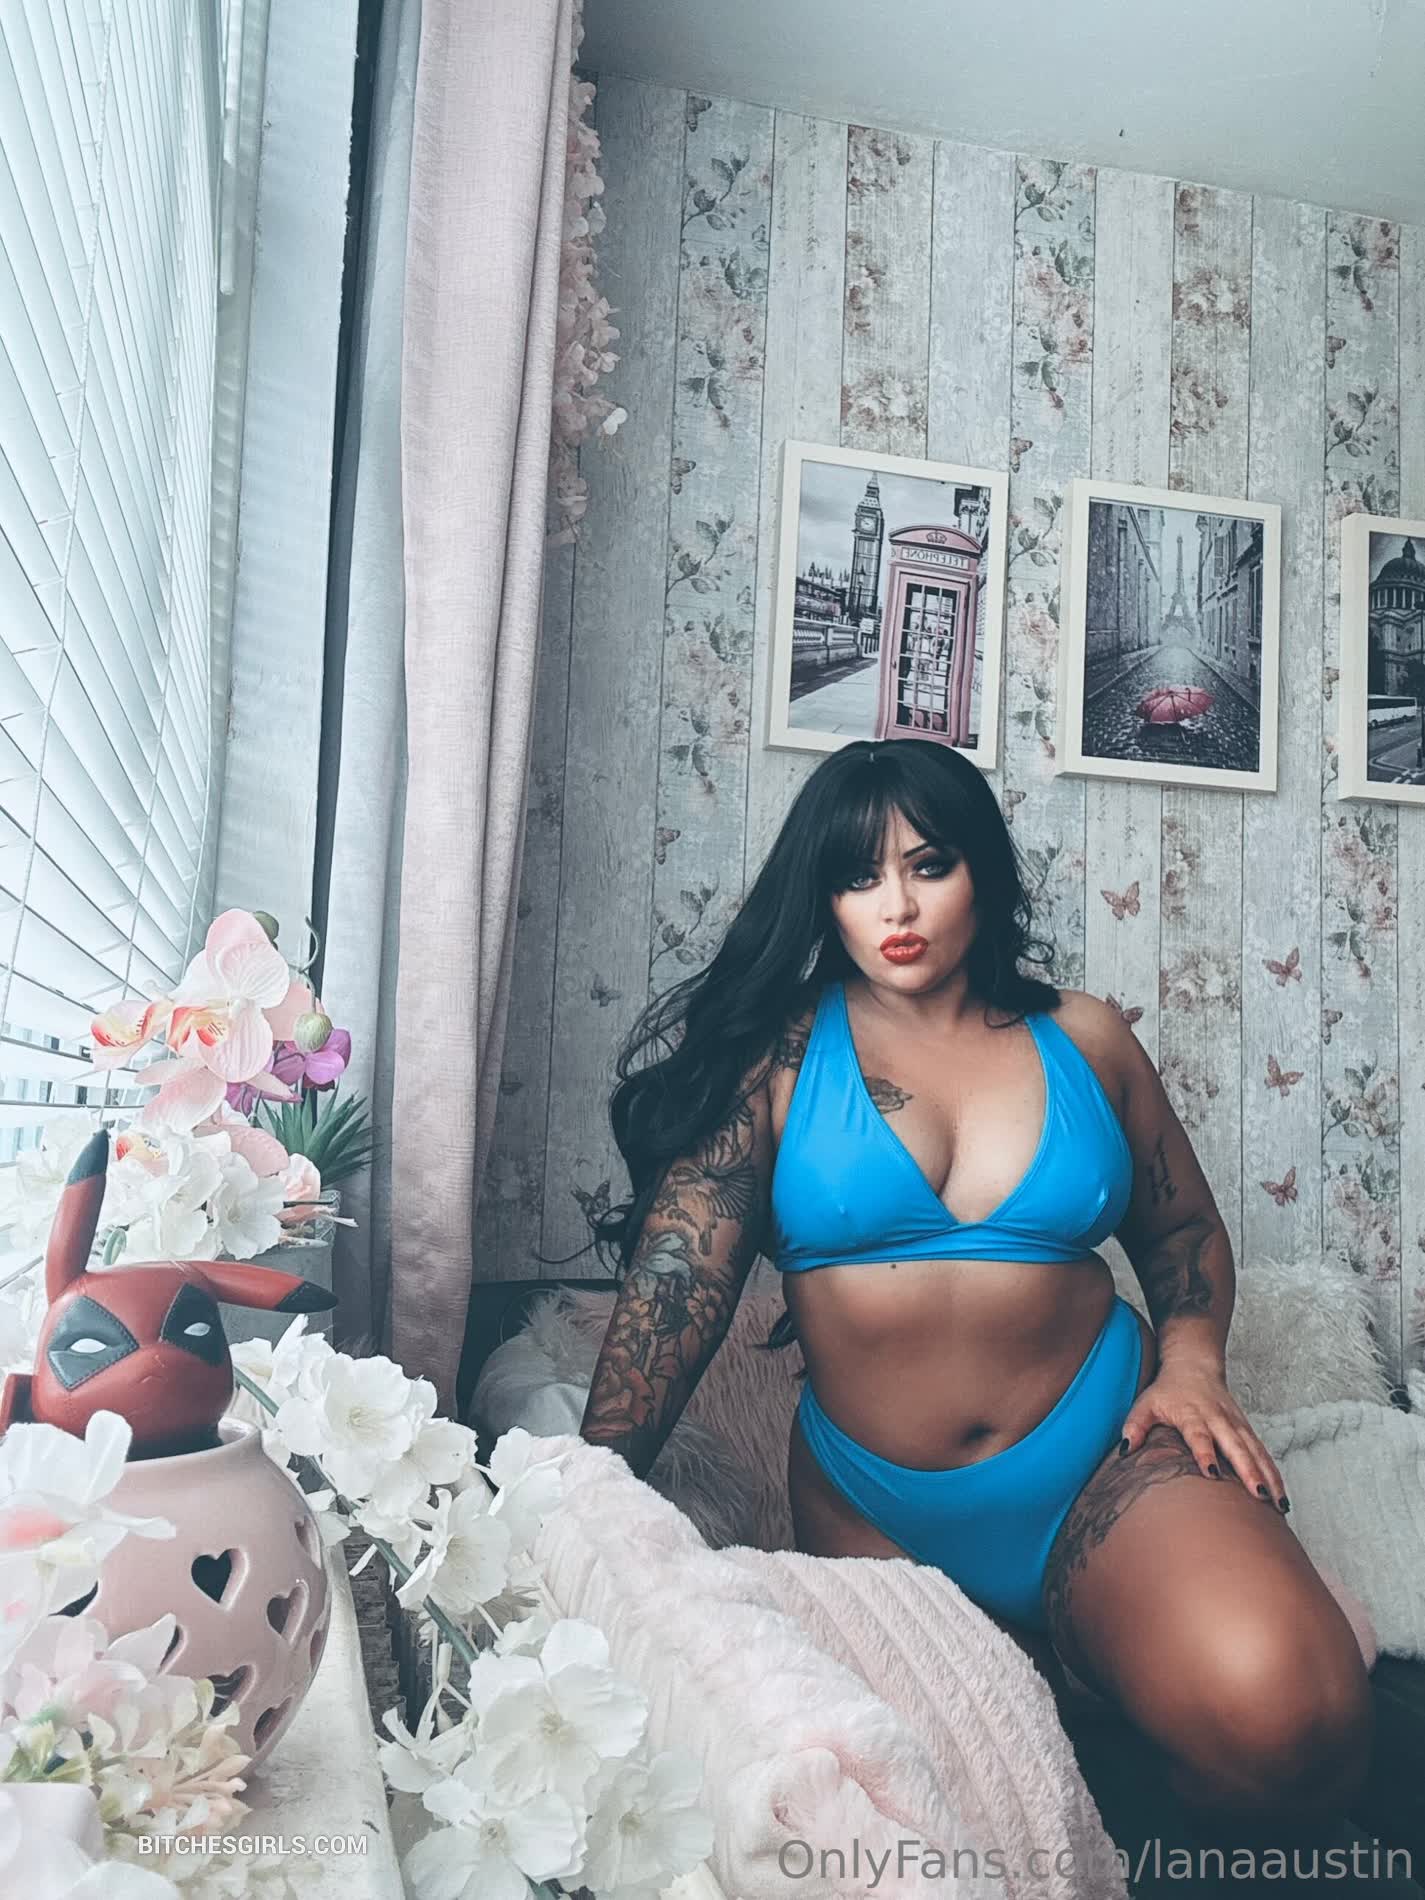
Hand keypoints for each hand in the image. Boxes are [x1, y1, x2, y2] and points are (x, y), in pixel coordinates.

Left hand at [1118, 1359, 1288, 1511]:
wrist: (1194, 1365)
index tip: (1212, 1474)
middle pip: (1236, 1446)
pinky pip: (1264, 1455)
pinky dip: (1274, 1475)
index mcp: (1193, 1414)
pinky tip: (1282, 1499)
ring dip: (1269, 1478)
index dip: (1205, 1453)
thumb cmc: (1167, 1390)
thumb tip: (1123, 1451)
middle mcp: (1219, 1419)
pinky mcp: (1247, 1430)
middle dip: (1249, 1472)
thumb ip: (1135, 1425)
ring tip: (1280, 1505)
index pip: (1199, 1435)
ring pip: (1257, 1452)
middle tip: (1259, 1496)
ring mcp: (1236, 1424)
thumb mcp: (1146, 1403)